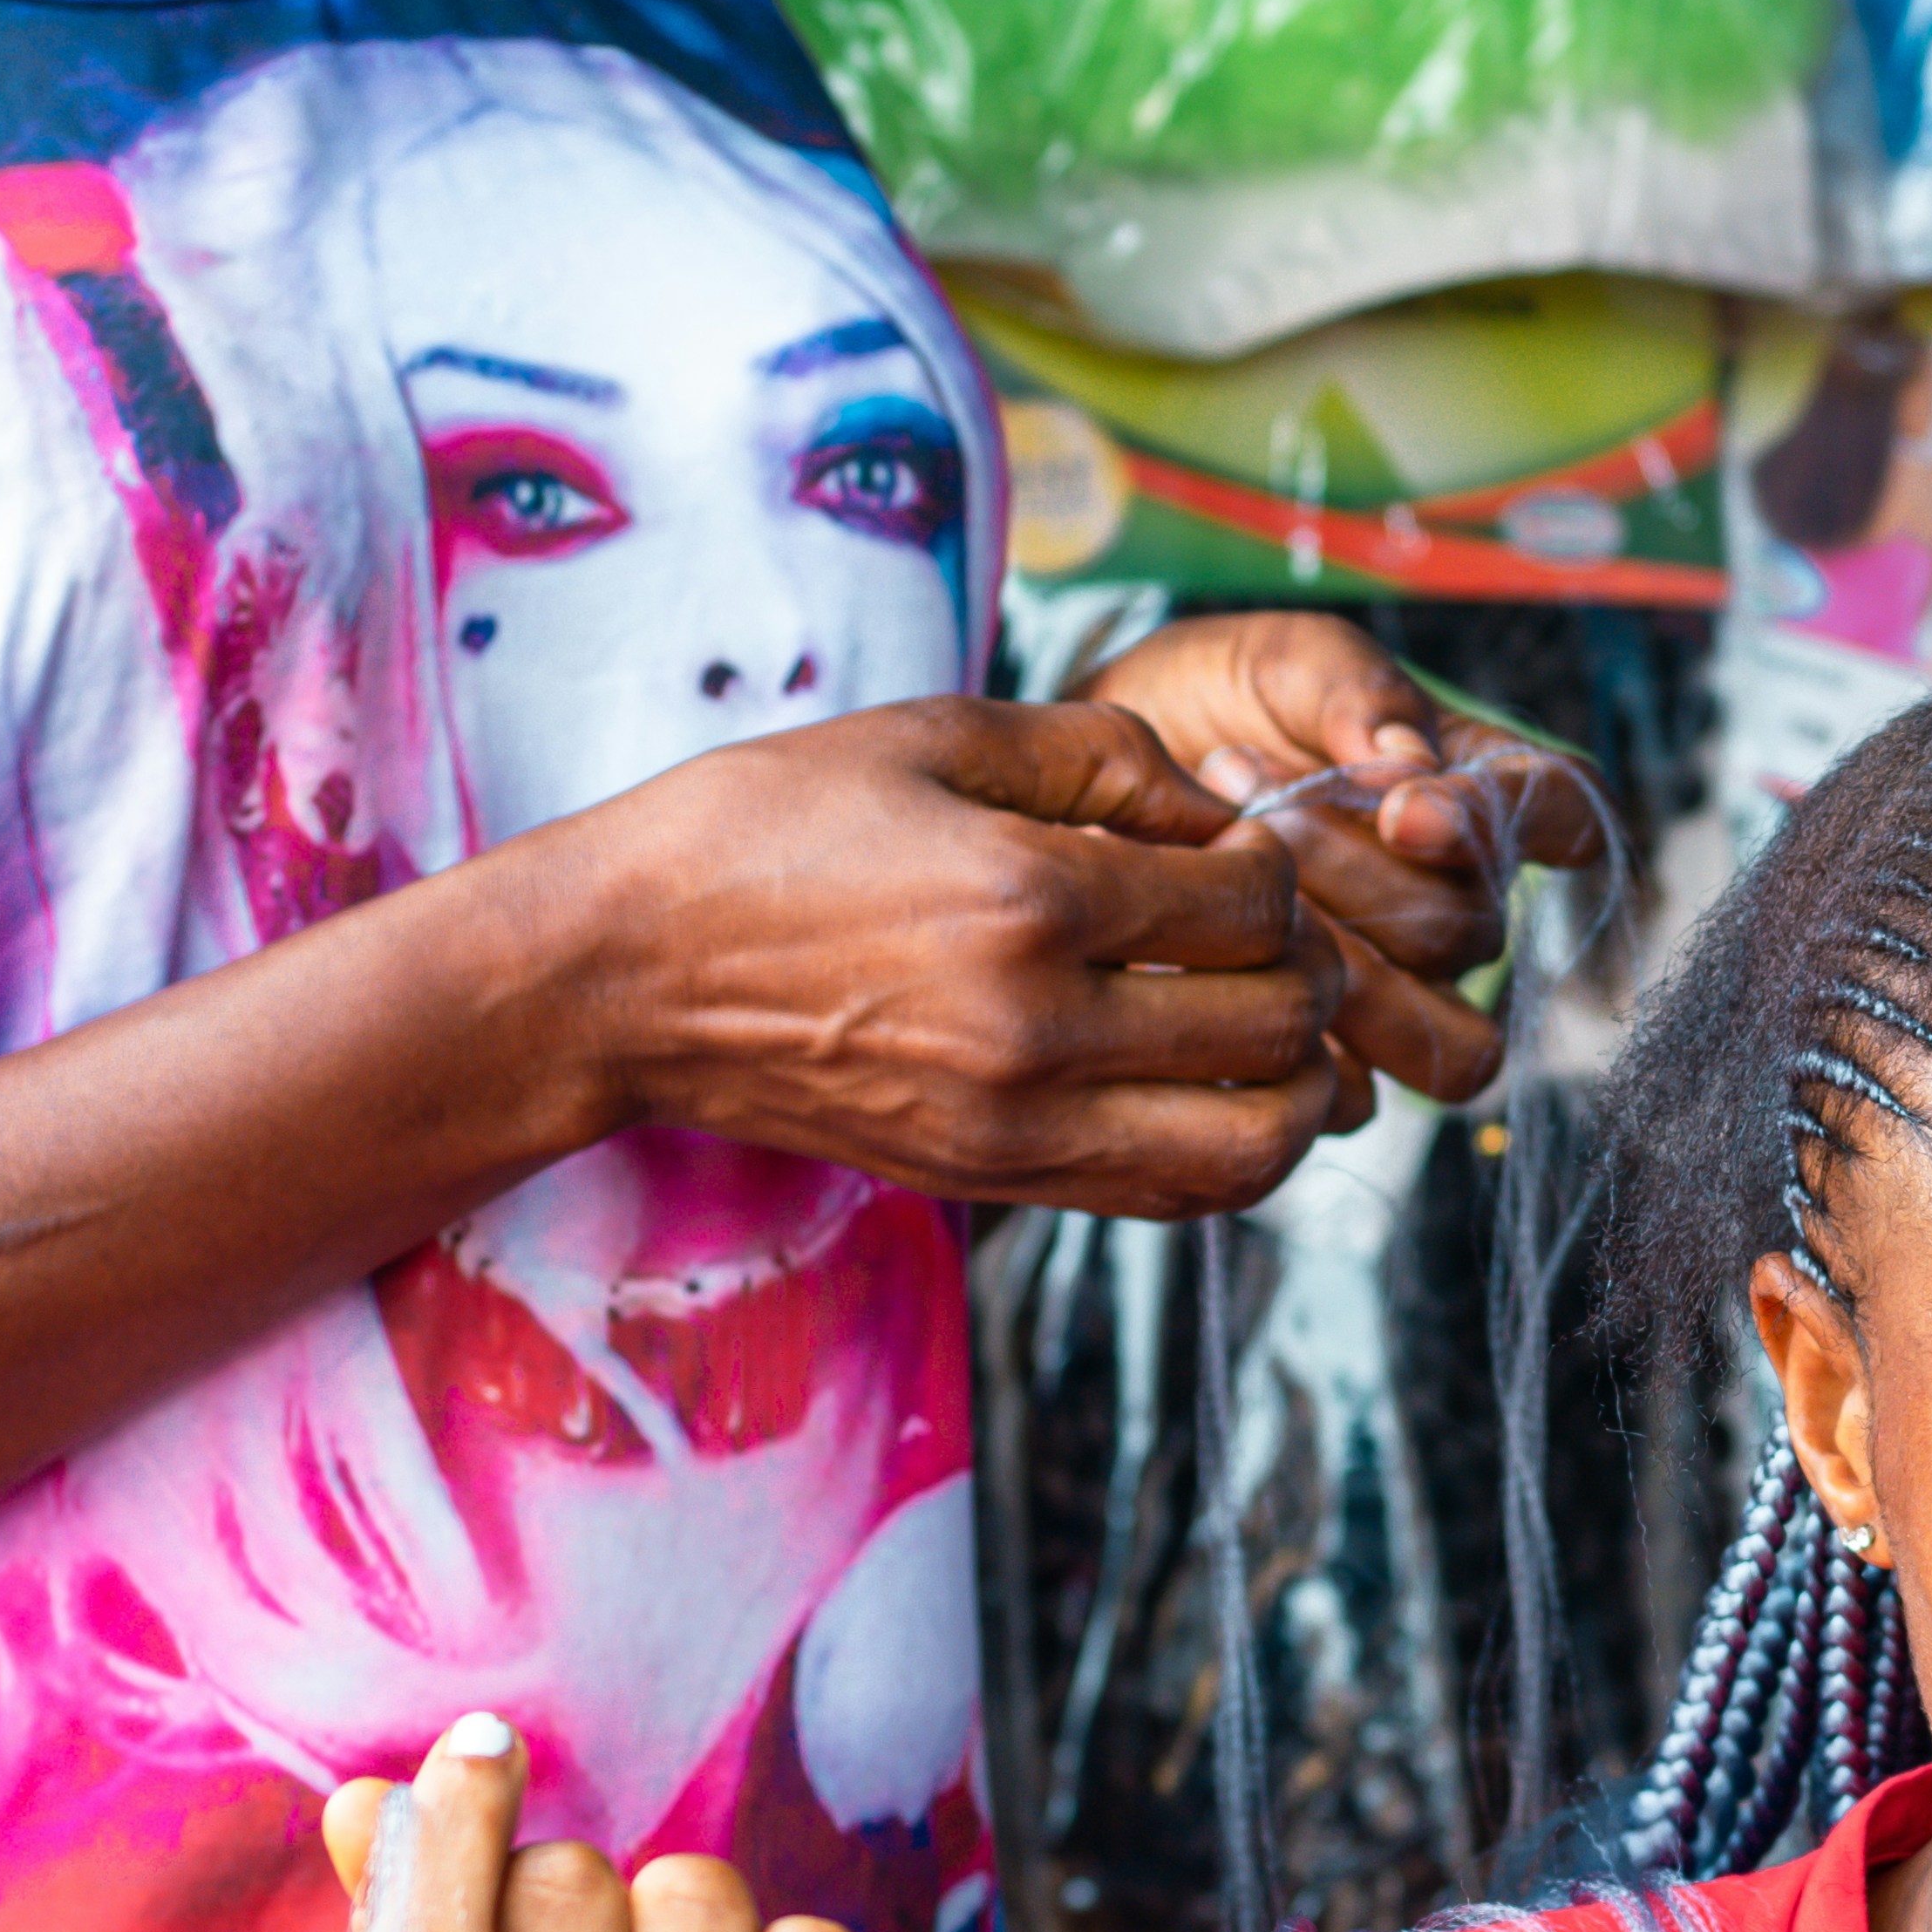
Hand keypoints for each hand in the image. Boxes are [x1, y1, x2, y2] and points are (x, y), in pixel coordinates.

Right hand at [555, 693, 1345, 1220]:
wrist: (623, 977)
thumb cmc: (762, 834)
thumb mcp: (933, 735)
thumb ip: (1102, 754)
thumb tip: (1222, 807)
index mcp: (1030, 899)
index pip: (1252, 901)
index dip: (1275, 864)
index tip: (1233, 846)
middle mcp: (1039, 1030)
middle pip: (1279, 1025)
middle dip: (1307, 968)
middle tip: (1272, 933)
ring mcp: (1020, 1127)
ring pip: (1257, 1143)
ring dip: (1294, 1080)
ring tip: (1264, 1025)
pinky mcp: (996, 1184)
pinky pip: (1175, 1196)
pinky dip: (1229, 1150)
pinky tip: (1207, 1090)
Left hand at [1081, 613, 1610, 1107]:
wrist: (1100, 783)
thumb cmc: (1210, 705)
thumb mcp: (1278, 659)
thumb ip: (1352, 688)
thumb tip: (1408, 761)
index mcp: (1472, 791)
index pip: (1561, 810)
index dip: (1497, 821)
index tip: (1403, 807)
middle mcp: (1454, 903)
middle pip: (1469, 930)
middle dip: (1349, 870)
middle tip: (1244, 788)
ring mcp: (1401, 996)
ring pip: (1440, 1035)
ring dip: (1334, 966)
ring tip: (1231, 879)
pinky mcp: (1333, 1067)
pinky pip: (1357, 1097)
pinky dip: (1286, 1040)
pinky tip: (1206, 968)